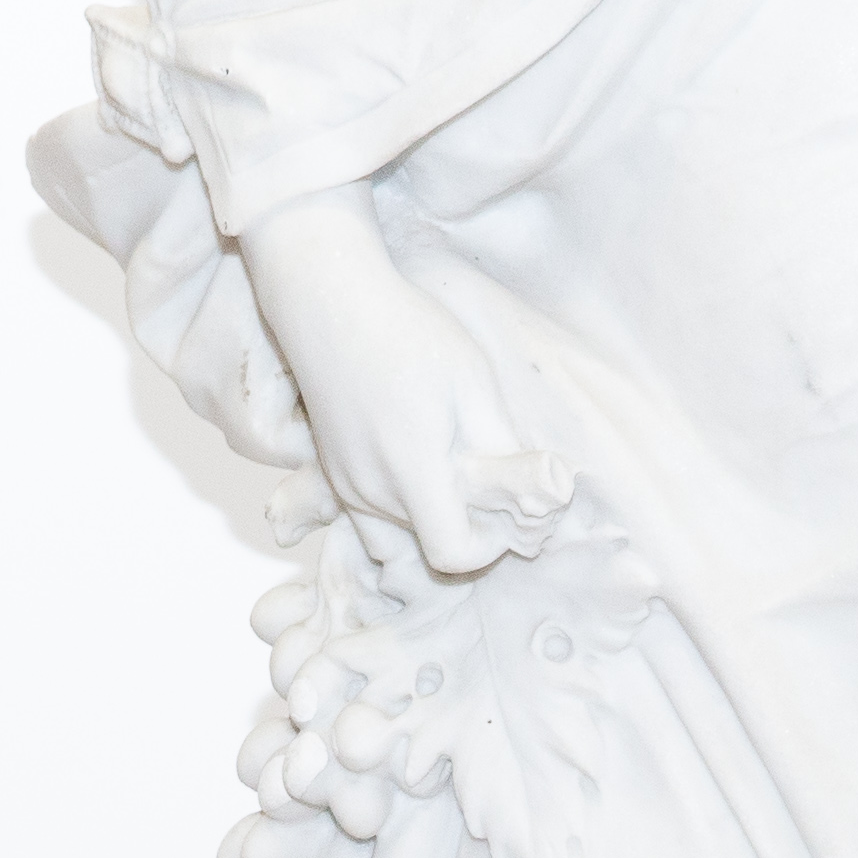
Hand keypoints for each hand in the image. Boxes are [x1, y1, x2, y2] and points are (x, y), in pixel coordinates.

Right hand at [242, 182, 568, 571]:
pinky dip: (405, 507)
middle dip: (466, 529)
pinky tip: (420, 463)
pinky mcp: (335, 475)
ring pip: (402, 537)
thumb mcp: (474, 384)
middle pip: (429, 546)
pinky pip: (375, 516)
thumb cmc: (408, 333)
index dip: (488, 548)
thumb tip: (527, 491)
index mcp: (412, 470)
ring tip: (451, 473)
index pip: (454, 555)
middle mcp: (373, 491)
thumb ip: (501, 447)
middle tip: (488, 485)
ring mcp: (348, 486)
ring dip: (433, 520)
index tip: (504, 514)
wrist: (330, 302)